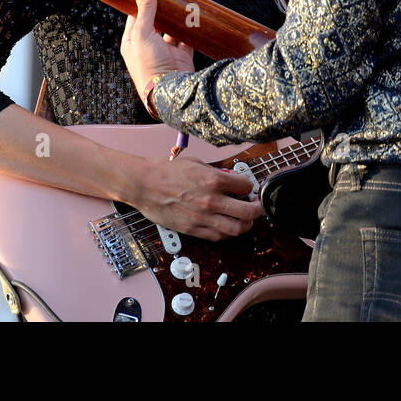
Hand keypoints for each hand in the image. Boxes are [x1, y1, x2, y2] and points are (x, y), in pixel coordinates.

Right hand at [117, 154, 262, 240]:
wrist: (143, 184)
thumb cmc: (166, 171)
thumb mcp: (197, 164)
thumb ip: (217, 173)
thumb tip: (231, 179)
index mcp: (214, 180)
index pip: (246, 186)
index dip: (249, 186)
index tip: (248, 188)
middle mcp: (211, 201)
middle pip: (248, 212)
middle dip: (257, 209)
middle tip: (256, 207)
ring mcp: (203, 217)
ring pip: (237, 229)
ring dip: (246, 225)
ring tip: (245, 220)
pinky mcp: (193, 229)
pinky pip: (218, 236)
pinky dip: (227, 232)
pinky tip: (227, 226)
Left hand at [121, 0, 195, 109]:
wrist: (169, 93)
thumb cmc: (148, 65)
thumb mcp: (142, 34)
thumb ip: (145, 9)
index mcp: (132, 42)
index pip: (135, 14)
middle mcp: (148, 47)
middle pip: (155, 19)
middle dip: (162, 3)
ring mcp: (165, 52)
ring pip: (172, 28)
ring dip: (177, 15)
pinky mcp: (181, 58)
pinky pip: (187, 39)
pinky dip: (191, 29)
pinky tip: (195, 16)